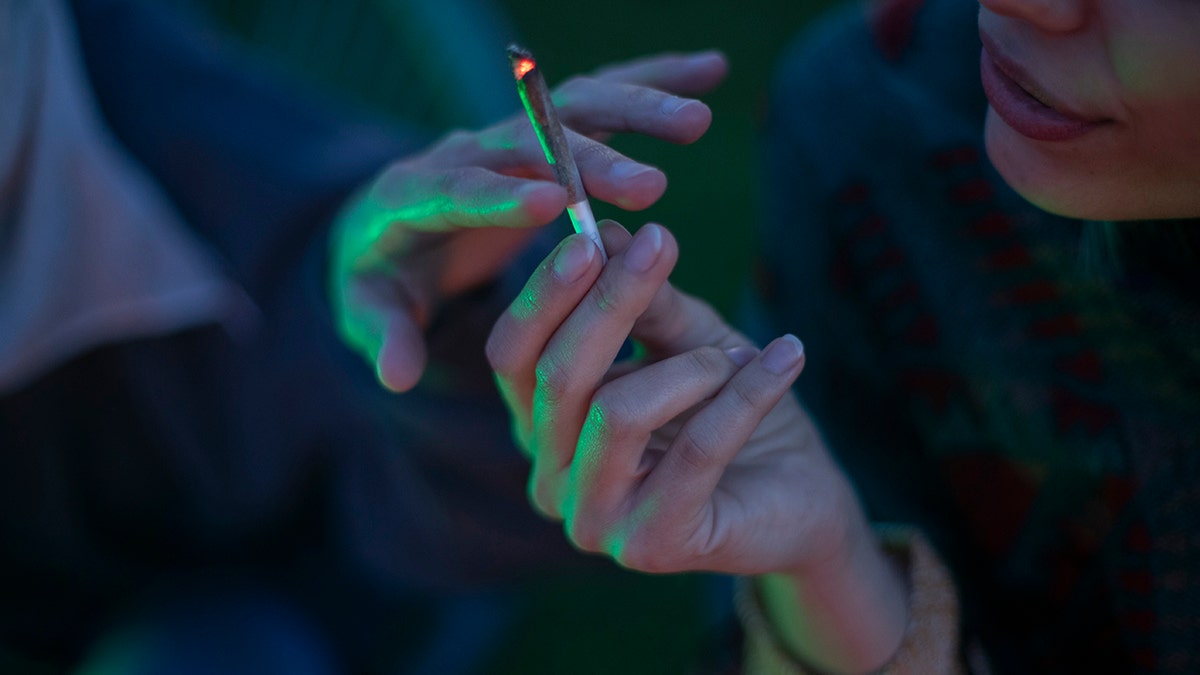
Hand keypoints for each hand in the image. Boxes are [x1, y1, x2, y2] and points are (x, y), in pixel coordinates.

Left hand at [331, 51, 727, 391]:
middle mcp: (463, 151)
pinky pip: (601, 99)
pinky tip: (709, 73)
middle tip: (649, 188)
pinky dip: (654, 80)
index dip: (500, 195)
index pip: (455, 190)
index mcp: (413, 195)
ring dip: (634, 108)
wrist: (386, 219)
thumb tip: (397, 376)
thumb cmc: (382, 272)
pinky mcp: (545, 132)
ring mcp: (507, 134)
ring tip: (696, 122)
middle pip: (525, 143)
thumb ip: (384, 335)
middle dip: (586, 161)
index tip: (553, 204)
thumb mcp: (366, 307)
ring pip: (572, 108)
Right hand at [487, 221, 909, 671]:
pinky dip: (747, 393)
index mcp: (542, 426)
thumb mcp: (686, 340)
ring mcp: (593, 520)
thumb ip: (646, 302)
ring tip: (735, 352)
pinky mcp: (651, 545)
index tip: (591, 233)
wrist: (795, 495)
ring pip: (617, 414)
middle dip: (610, 301)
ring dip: (691, 366)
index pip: (513, 355)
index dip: (546, 293)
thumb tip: (608, 233)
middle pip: (557, 377)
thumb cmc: (727, 412)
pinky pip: (697, 449)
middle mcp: (550, 479)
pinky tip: (787, 357)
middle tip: (659, 244)